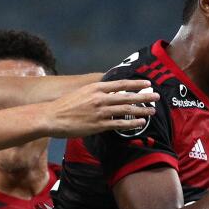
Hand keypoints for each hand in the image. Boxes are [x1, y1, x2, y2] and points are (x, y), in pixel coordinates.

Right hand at [43, 79, 157, 137]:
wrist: (52, 117)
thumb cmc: (65, 105)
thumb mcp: (81, 92)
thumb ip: (96, 92)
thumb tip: (109, 92)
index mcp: (96, 88)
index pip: (121, 84)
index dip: (136, 83)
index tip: (147, 83)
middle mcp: (100, 98)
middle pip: (127, 96)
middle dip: (144, 96)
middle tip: (156, 96)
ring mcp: (100, 112)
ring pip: (126, 110)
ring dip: (141, 110)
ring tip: (152, 111)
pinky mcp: (98, 125)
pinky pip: (119, 124)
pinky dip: (132, 123)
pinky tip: (141, 123)